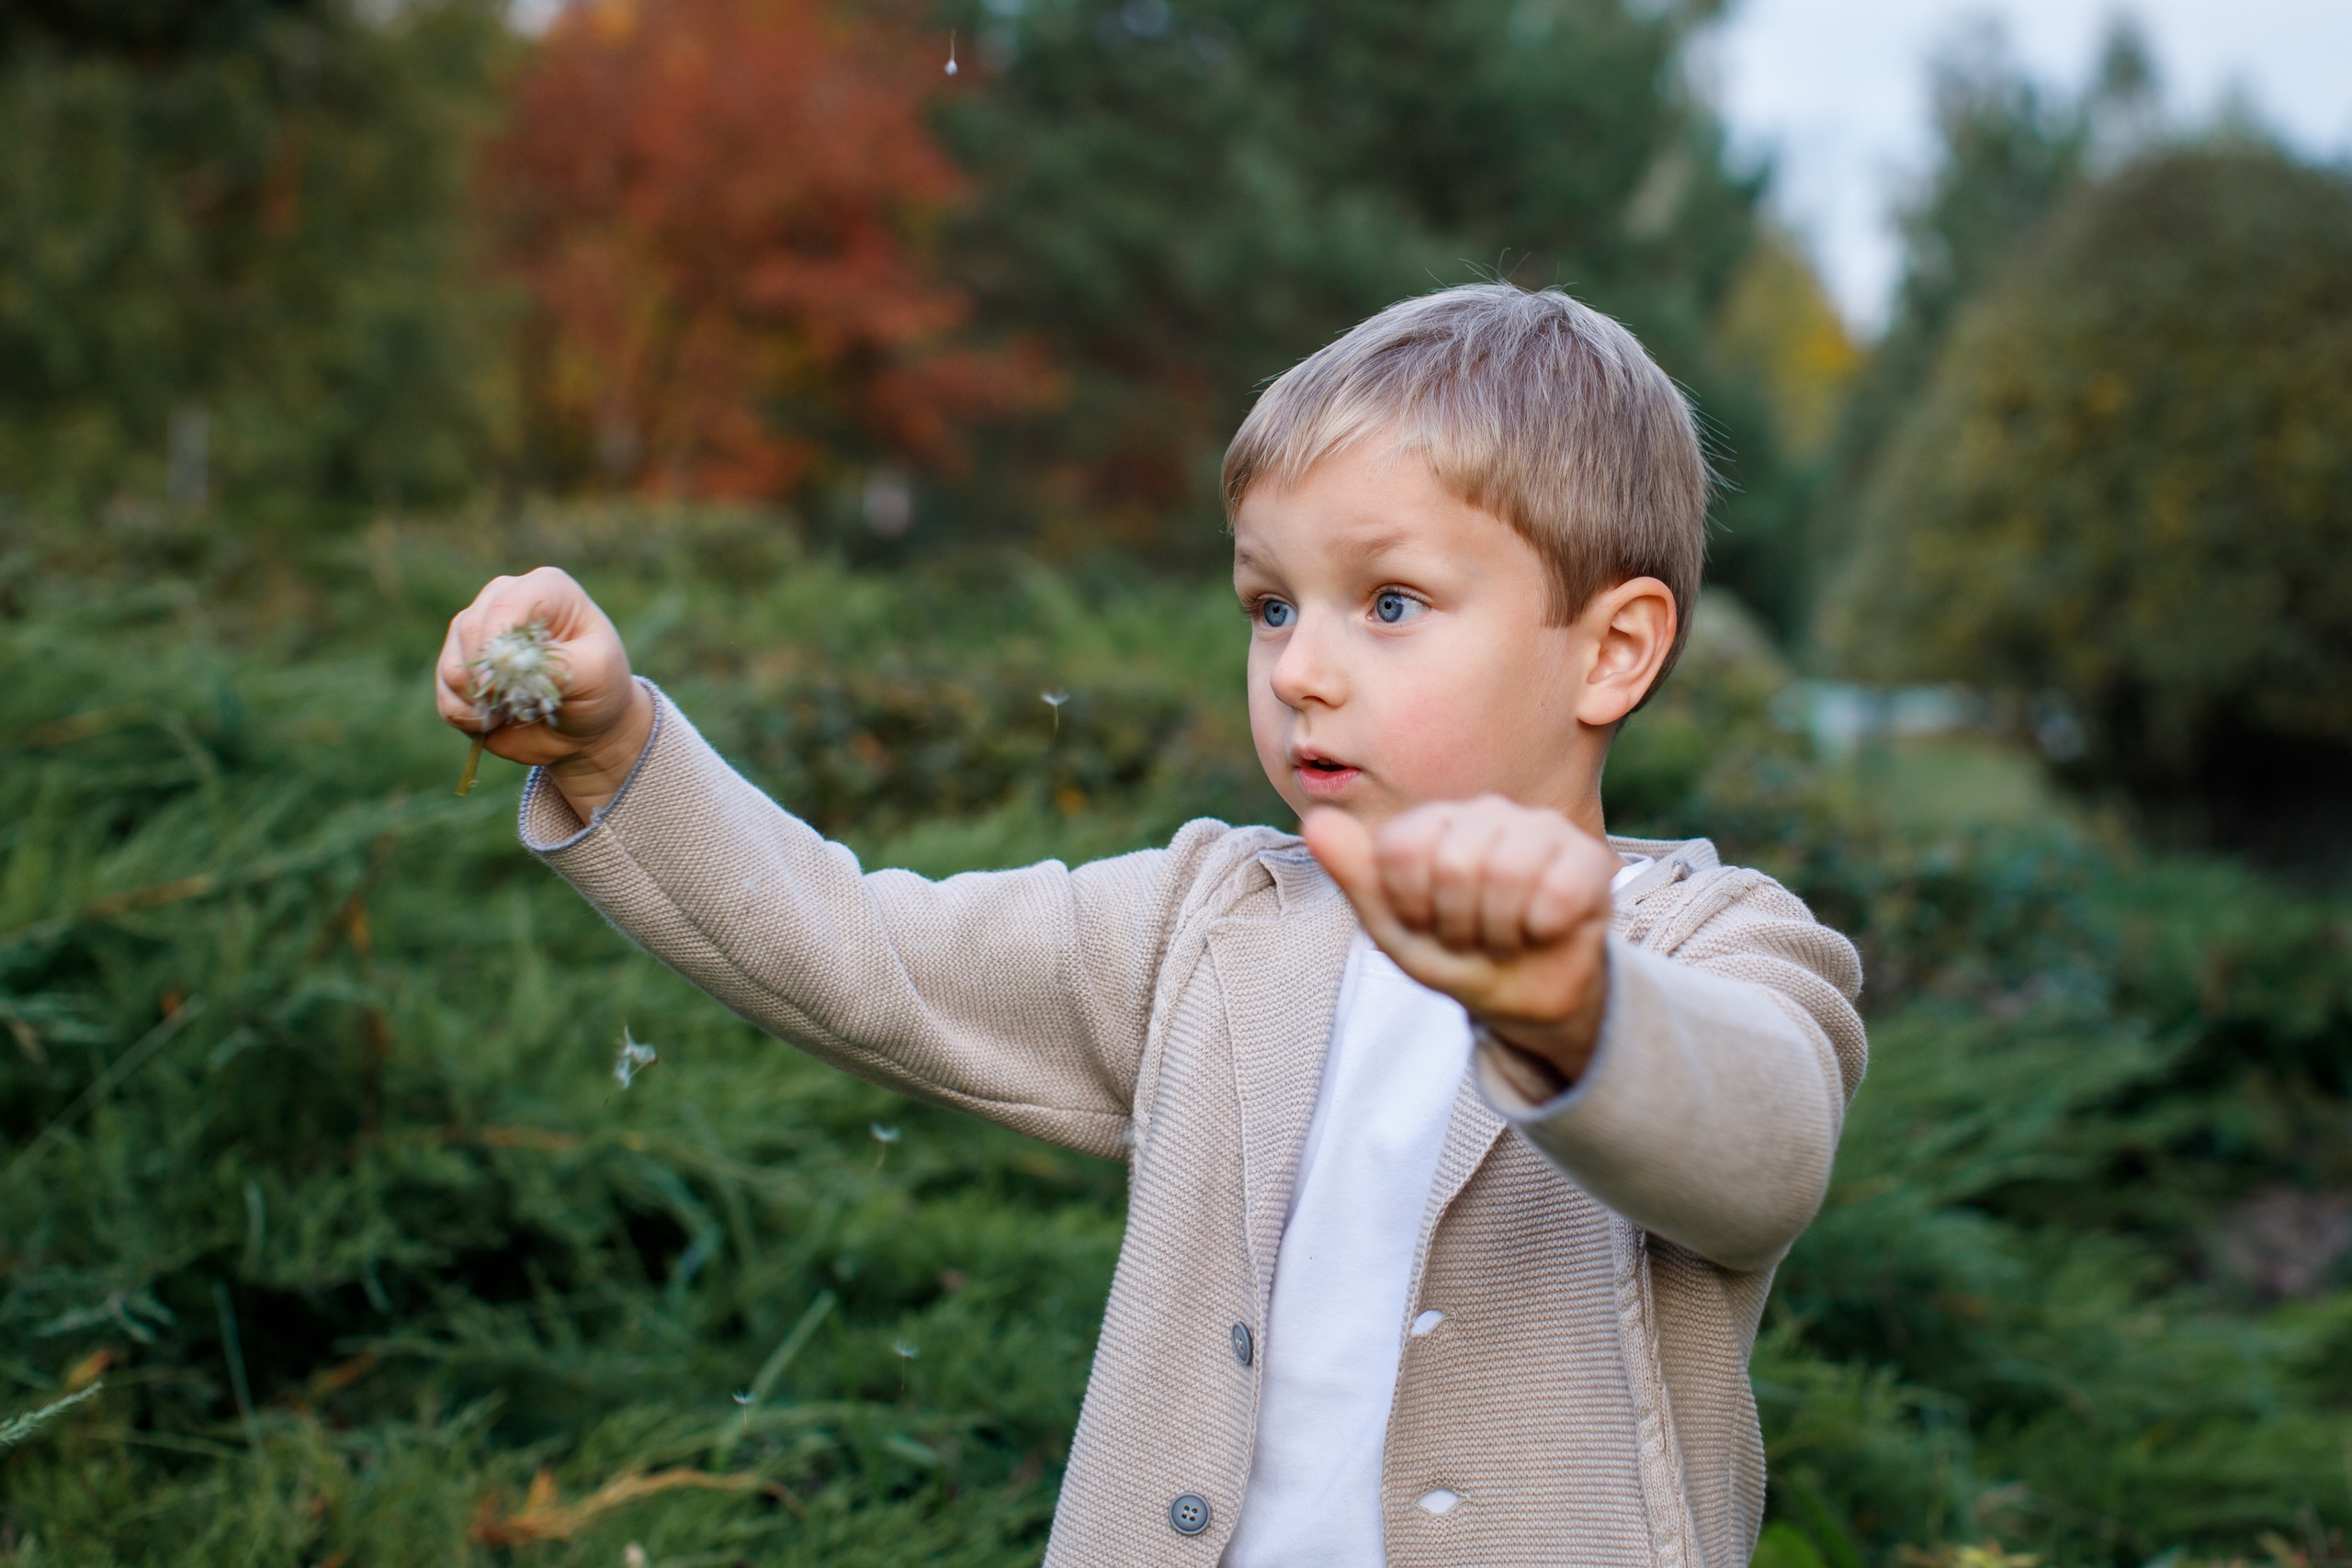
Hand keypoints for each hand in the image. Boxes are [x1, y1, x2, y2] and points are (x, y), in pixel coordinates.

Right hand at [435, 567, 653, 817]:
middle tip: (530, 700)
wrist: (586, 727)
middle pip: (471, 632)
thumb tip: (507, 666)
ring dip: (485, 702)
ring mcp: (474, 632)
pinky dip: (471, 718)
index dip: (502, 643)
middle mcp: (501, 600)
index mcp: (544, 588)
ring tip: (521, 708)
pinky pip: (447, 698)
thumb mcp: (597, 673)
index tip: (516, 678)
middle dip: (497, 679)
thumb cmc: (599, 689)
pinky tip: (500, 718)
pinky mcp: (457, 668)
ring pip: (454, 669)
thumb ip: (557, 664)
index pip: (506, 604)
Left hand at [1303, 797, 1621, 1089]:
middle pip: (1454, 864)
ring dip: (1500, 930)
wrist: (1523, 999)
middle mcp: (1487, 812)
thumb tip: (1315, 822)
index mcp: (1433, 822)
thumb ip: (1356, 875)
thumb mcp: (1394, 927)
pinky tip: (1544, 930)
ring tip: (1504, 935)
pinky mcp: (1589, 858)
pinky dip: (1543, 929)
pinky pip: (1558, 892)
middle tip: (1471, 935)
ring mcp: (1541, 829)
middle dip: (1457, 923)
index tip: (1425, 922)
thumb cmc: (1455, 953)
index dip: (1410, 905)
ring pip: (1508, 874)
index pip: (1401, 850)